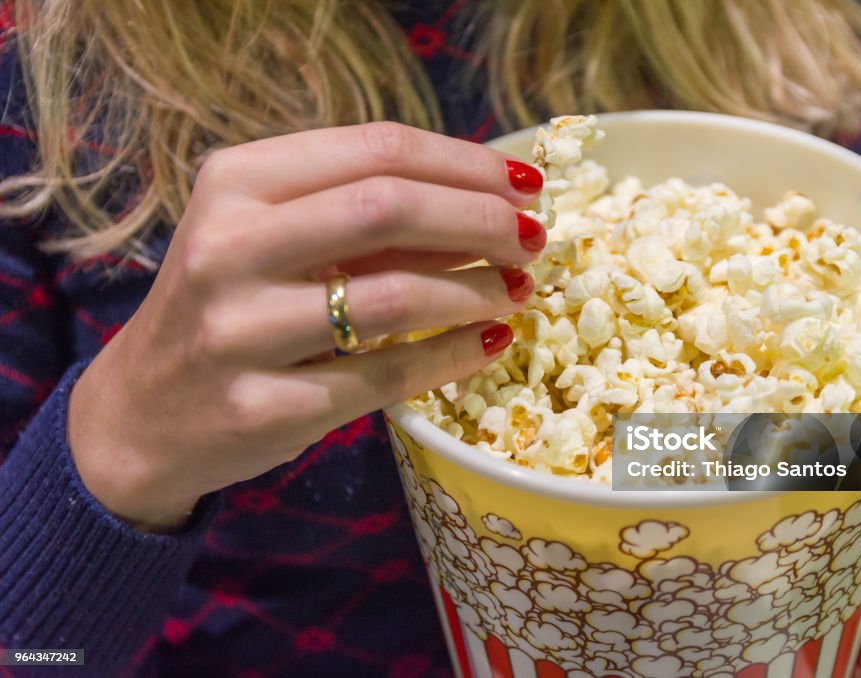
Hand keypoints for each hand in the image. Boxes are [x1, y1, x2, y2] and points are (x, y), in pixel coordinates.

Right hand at [68, 122, 544, 531]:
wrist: (144, 413)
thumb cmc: (227, 308)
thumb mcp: (272, 239)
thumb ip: (364, 218)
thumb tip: (488, 208)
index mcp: (236, 182)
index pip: (376, 149)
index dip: (465, 162)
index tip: (524, 182)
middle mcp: (229, 246)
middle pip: (388, 208)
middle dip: (482, 220)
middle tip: (532, 239)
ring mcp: (239, 330)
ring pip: (394, 296)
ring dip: (477, 290)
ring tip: (516, 291)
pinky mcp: (263, 406)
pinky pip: (386, 375)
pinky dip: (454, 355)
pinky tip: (491, 343)